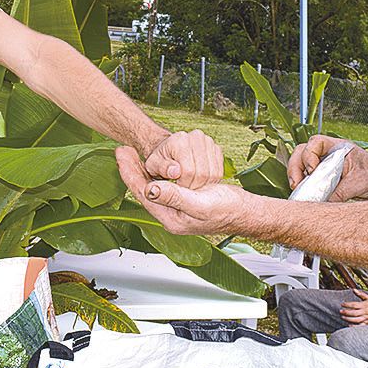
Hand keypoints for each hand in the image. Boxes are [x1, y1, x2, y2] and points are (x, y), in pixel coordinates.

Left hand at [117, 146, 246, 234]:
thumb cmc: (227, 211)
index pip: (142, 192)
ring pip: (154, 184)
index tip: (121, 153)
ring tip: (133, 152)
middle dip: (133, 168)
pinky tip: (156, 161)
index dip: (130, 173)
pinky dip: (159, 170)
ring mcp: (178, 204)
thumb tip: (150, 188)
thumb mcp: (200, 205)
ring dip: (144, 168)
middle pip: (144, 187)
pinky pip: (166, 182)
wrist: (245, 212)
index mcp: (170, 218)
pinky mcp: (185, 196)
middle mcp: (171, 212)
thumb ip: (175, 197)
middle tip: (122, 149)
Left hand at [142, 129, 223, 189]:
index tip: (176, 188)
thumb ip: (162, 168)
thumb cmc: (159, 160)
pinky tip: (198, 181)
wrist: (170, 151)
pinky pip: (219, 172)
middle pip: (202, 174)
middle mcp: (196, 137)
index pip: (188, 171)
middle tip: (184, 189)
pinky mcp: (217, 148)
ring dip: (203, 185)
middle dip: (193, 186)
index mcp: (179, 140)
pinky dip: (210, 181)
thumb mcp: (153, 165)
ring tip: (190, 184)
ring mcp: (208, 141)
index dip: (183, 185)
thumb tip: (175, 172)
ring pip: (213, 174)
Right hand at [286, 135, 367, 201]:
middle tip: (296, 183)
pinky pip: (306, 178)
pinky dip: (302, 185)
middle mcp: (327, 153)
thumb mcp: (360, 183)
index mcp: (337, 147)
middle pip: (301, 152)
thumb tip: (322, 204)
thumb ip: (341, 192)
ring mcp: (323, 164)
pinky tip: (304, 195)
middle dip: (295, 167)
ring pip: (300, 164)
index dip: (309, 156)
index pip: (315, 143)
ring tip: (297, 190)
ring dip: (295, 176)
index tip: (312, 171)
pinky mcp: (322, 176)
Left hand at [339, 287, 367, 325]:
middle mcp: (365, 312)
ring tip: (343, 317)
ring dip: (348, 319)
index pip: (354, 305)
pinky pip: (360, 325)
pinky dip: (354, 326)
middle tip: (340, 311)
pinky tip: (349, 325)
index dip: (347, 304)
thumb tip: (353, 289)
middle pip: (354, 312)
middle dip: (346, 312)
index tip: (342, 304)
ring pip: (356, 319)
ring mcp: (366, 318)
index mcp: (364, 305)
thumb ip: (360, 294)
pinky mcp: (367, 324)